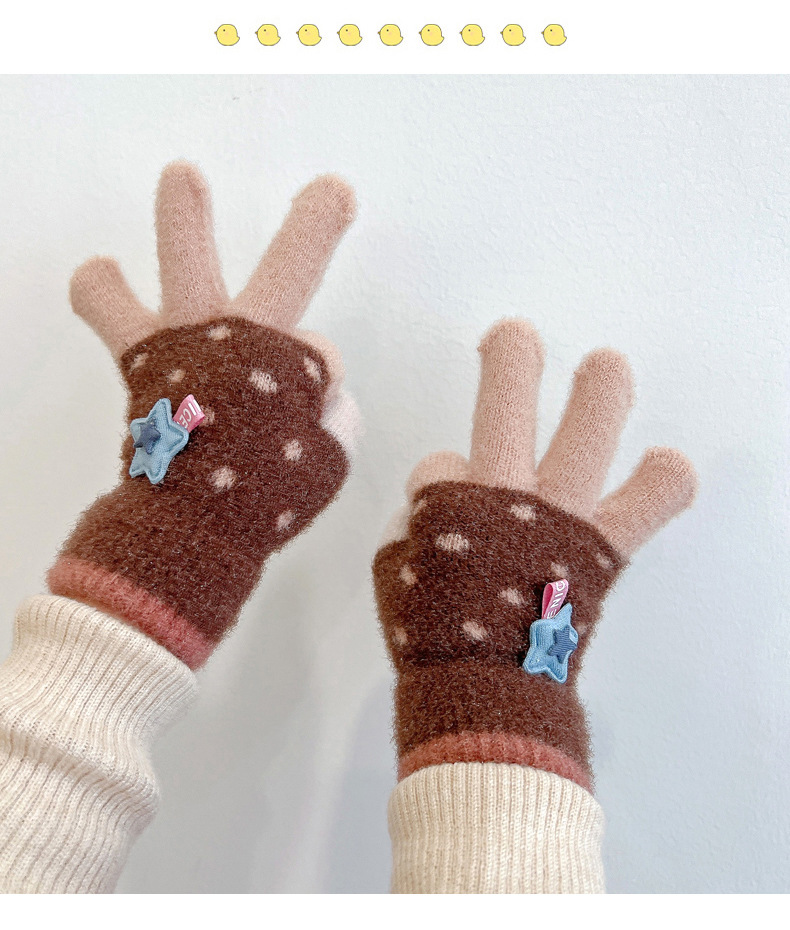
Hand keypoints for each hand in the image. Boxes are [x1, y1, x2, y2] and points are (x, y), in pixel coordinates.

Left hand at [49, 162, 357, 668]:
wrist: (185, 532)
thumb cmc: (259, 500)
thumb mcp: (322, 466)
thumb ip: (333, 421)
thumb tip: (322, 394)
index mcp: (292, 373)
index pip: (321, 355)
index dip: (317, 384)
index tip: (302, 415)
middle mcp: (246, 345)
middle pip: (287, 275)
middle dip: (312, 233)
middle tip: (335, 192)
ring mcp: (191, 342)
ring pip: (188, 268)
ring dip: (187, 221)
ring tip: (184, 175)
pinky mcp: (141, 356)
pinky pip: (114, 312)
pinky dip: (104, 293)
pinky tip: (99, 269)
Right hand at [374, 319, 696, 790]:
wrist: (488, 697)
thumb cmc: (433, 638)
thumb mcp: (395, 575)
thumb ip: (413, 528)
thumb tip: (435, 507)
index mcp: (445, 504)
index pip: (438, 465)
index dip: (440, 484)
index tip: (443, 514)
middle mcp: (505, 496)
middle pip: (506, 409)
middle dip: (511, 365)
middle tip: (515, 337)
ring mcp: (560, 517)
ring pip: (585, 436)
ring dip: (599, 394)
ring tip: (607, 364)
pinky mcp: (603, 549)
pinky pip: (646, 505)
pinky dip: (661, 486)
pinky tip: (670, 464)